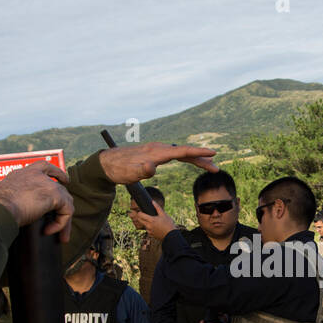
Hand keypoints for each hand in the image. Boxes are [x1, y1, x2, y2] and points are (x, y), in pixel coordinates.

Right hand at [0, 161, 74, 239]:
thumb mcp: (4, 199)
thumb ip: (13, 201)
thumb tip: (10, 214)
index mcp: (23, 174)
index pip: (44, 167)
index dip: (57, 173)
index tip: (65, 180)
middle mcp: (36, 175)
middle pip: (59, 189)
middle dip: (63, 206)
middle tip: (61, 223)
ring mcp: (46, 183)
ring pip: (65, 201)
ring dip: (63, 220)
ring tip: (59, 235)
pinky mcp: (53, 194)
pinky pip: (66, 210)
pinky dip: (60, 223)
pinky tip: (48, 231)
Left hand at [98, 142, 217, 184]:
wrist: (107, 163)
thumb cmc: (119, 170)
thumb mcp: (130, 174)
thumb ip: (141, 171)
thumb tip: (151, 168)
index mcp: (157, 152)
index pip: (182, 151)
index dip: (198, 153)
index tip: (213, 154)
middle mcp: (159, 148)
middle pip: (185, 152)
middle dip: (201, 159)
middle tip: (215, 168)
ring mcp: (156, 150)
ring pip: (181, 153)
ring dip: (195, 159)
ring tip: (208, 166)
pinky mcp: (154, 153)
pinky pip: (174, 154)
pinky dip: (185, 158)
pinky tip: (189, 161)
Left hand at [131, 200, 177, 242]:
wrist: (171, 235)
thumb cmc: (168, 224)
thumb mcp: (164, 214)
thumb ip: (157, 207)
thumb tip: (153, 201)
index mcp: (151, 220)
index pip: (140, 215)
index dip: (139, 213)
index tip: (141, 211)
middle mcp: (148, 226)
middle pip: (139, 220)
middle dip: (140, 217)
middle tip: (143, 215)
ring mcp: (149, 231)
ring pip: (144, 226)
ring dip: (145, 223)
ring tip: (152, 221)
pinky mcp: (151, 235)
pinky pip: (148, 230)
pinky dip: (149, 228)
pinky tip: (155, 227)